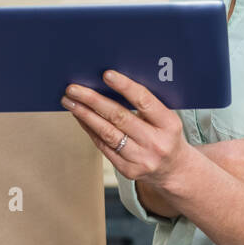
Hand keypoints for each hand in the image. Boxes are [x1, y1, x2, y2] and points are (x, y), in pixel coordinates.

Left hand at [62, 70, 190, 186]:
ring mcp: (141, 159)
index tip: (106, 74)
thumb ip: (146, 103)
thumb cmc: (165, 135)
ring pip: (107, 133)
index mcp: (169, 124)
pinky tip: (79, 117)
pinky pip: (103, 146)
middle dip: (93, 101)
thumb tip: (110, 81)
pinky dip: (89, 129)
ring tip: (70, 101)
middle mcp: (155, 143)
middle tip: (74, 88)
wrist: (173, 170)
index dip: (125, 87)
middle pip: (119, 117)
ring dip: (84, 115)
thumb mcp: (166, 118)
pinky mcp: (127, 170)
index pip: (145, 101)